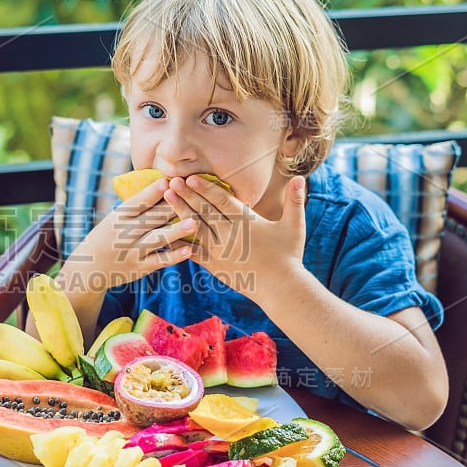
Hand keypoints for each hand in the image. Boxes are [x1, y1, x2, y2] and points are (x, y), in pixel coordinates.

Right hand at [65, 177, 195, 291]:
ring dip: (176, 231)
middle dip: (171, 207)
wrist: (91, 267)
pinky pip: (160, 260)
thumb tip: (163, 183)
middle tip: (190, 196)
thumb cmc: (108, 236)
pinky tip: (189, 250)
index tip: (167, 181)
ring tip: (194, 223)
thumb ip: (137, 206)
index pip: (137, 202)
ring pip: (158, 239)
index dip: (152, 192)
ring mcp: (133, 251)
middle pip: (152, 218)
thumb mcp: (115, 218)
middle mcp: (125, 233)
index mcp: (119, 217)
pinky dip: (174, 256)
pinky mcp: (141, 267)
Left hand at [164, 174, 306, 299]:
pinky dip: (179, 240)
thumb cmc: (289, 256)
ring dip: (180, 211)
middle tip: (171, 182)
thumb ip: (294, 201)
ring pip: (195, 227)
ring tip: (166, 198)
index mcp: (246, 221)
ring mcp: (219, 250)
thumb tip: (300, 178)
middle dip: (187, 195)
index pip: (222, 201)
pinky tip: (165, 231)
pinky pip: (192, 250)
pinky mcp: (213, 264)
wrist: (279, 287)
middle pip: (204, 211)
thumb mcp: (294, 226)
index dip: (206, 189)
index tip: (191, 178)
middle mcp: (229, 234)